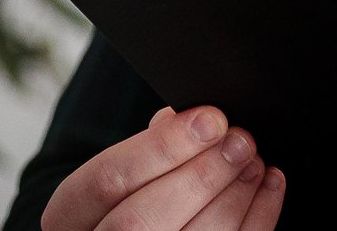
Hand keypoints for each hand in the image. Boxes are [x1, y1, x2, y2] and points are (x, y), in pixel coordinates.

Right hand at [43, 105, 284, 230]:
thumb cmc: (125, 199)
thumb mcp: (118, 173)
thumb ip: (145, 148)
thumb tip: (184, 118)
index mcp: (69, 216)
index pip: (107, 179)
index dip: (162, 147)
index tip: (211, 119)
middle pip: (142, 219)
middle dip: (201, 175)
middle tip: (240, 141)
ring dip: (234, 196)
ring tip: (254, 160)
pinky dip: (258, 218)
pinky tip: (267, 186)